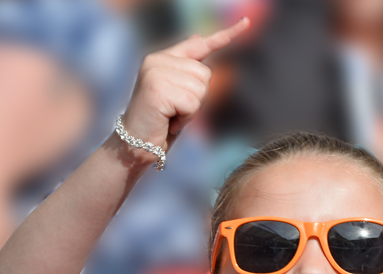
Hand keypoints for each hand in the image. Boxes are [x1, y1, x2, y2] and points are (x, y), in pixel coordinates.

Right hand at [119, 18, 249, 159]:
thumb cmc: (161, 119)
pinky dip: (186, 117)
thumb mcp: (178, 89)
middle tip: (177, 109)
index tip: (246, 22)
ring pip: (200, 89)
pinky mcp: (157, 89)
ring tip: (172, 114)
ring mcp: (155, 73)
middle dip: (198, 97)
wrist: (136, 142)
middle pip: (205, 74)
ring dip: (191, 109)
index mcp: (163, 57)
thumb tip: (200, 37)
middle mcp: (157, 60)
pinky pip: (192, 103)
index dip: (226, 35)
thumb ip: (188, 66)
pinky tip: (170, 120)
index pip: (199, 44)